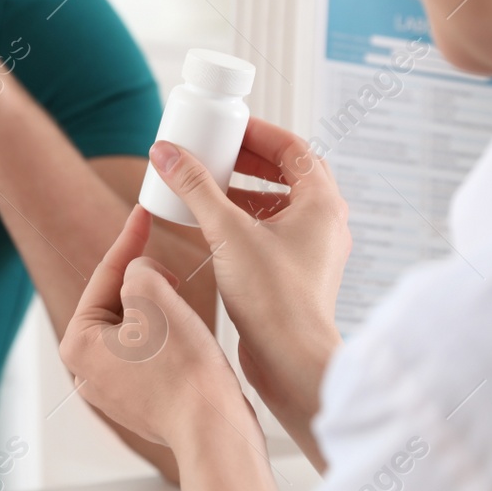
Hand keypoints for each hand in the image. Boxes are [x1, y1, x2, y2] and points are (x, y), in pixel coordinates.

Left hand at [60, 208, 255, 448]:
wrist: (214, 429)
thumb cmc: (183, 368)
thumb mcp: (153, 295)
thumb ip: (138, 269)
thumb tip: (143, 276)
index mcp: (78, 343)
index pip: (105, 277)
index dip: (129, 240)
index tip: (142, 212)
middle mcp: (86, 370)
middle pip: (120, 302)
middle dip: (150, 286)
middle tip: (177, 280)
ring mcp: (113, 389)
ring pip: (140, 327)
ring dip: (164, 313)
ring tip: (186, 319)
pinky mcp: (143, 400)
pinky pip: (154, 353)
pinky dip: (172, 339)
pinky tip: (192, 344)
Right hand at [148, 120, 348, 460]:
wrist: (292, 363)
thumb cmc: (275, 300)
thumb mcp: (226, 232)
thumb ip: (194, 188)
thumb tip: (166, 153)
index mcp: (322, 203)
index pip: (293, 148)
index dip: (257, 133)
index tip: (226, 127)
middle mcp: (325, 223)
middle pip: (287, 173)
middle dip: (248, 160)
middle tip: (214, 152)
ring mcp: (313, 250)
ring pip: (279, 205)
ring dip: (243, 190)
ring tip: (207, 186)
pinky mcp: (296, 274)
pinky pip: (272, 232)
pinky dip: (244, 221)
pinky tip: (212, 226)